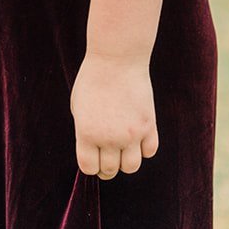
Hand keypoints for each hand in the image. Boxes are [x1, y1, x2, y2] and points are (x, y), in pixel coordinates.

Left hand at [70, 53, 157, 178]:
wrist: (116, 59)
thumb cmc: (93, 79)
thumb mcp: (79, 106)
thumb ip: (85, 132)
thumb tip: (94, 151)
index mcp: (87, 134)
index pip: (89, 168)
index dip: (92, 166)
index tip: (94, 158)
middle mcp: (109, 138)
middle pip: (110, 170)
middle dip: (107, 165)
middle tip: (108, 154)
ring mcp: (131, 134)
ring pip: (131, 167)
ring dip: (126, 161)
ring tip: (123, 148)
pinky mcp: (148, 125)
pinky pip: (149, 151)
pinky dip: (143, 149)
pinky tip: (137, 136)